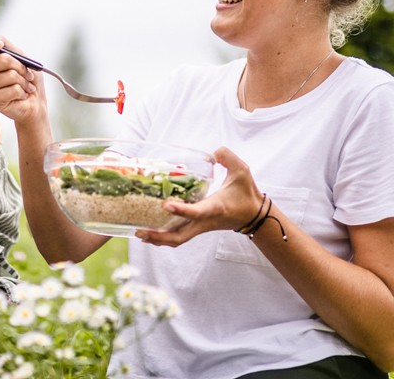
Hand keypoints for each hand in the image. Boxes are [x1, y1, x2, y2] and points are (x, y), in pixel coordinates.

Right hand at [0, 30, 46, 123]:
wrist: (35, 103)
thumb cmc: (28, 79)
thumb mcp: (21, 56)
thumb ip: (5, 44)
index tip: (0, 45)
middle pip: (2, 60)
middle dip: (21, 66)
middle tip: (27, 74)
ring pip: (10, 75)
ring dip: (24, 81)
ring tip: (26, 87)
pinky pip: (12, 89)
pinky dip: (23, 92)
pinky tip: (21, 96)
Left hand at [135, 147, 264, 246]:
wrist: (254, 216)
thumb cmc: (246, 194)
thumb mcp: (242, 171)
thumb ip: (228, 157)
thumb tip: (212, 153)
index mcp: (215, 208)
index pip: (196, 212)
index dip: (181, 211)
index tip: (165, 205)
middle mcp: (205, 221)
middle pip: (179, 236)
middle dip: (159, 236)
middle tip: (140, 230)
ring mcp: (200, 227)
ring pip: (177, 240)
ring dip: (158, 239)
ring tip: (139, 233)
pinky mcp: (198, 228)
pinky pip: (179, 236)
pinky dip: (164, 237)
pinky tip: (150, 232)